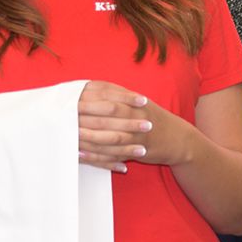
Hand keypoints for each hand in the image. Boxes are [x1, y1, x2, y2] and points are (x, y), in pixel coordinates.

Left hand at [78, 81, 196, 172]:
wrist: (178, 139)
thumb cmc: (153, 117)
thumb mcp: (137, 102)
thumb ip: (116, 94)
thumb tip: (89, 86)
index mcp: (134, 102)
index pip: (107, 97)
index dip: (88, 98)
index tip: (69, 99)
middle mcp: (136, 117)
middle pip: (105, 116)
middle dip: (84, 117)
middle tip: (63, 118)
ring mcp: (137, 136)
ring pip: (107, 137)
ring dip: (87, 138)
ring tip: (69, 136)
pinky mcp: (136, 152)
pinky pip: (112, 155)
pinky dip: (95, 156)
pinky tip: (80, 154)